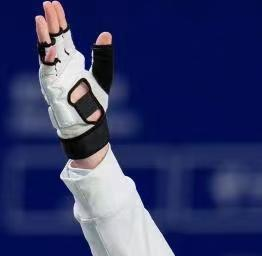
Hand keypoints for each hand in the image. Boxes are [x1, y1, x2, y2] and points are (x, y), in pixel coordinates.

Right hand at [36, 1, 113, 161]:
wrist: (89, 123)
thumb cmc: (93, 101)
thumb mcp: (102, 75)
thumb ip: (103, 56)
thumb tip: (106, 33)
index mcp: (72, 59)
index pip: (64, 34)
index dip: (60, 19)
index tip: (55, 3)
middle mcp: (60, 64)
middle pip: (54, 38)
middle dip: (51, 21)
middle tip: (48, 4)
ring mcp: (54, 74)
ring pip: (46, 50)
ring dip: (44, 35)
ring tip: (41, 20)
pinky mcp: (51, 85)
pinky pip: (47, 69)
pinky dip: (49, 57)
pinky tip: (50, 45)